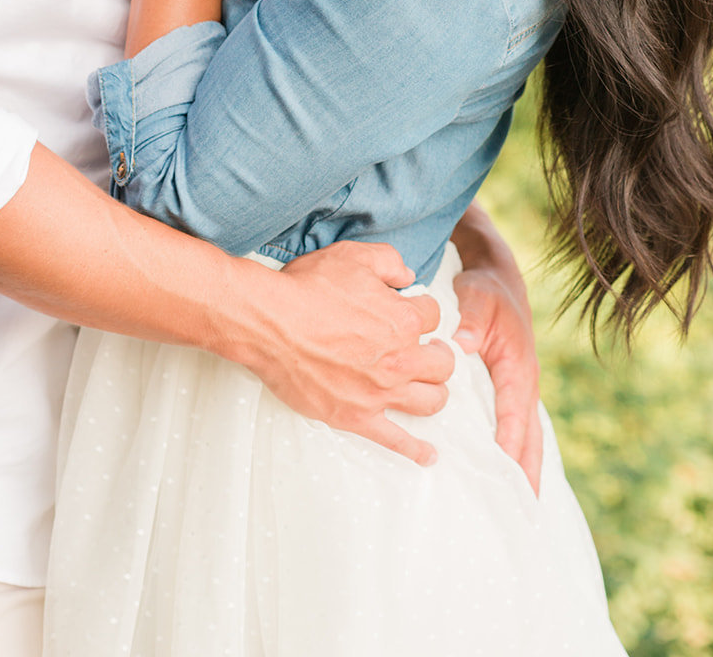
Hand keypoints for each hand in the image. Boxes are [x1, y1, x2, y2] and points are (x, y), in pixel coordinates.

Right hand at [244, 241, 453, 464]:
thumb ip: (389, 261)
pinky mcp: (357, 417)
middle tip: (425, 349)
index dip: (420, 308)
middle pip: (442, 364)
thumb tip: (409, 275)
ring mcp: (380, 392)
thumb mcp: (353, 256)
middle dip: (437, 352)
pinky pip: (396, 440)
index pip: (433, 316)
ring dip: (435, 390)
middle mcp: (399, 360)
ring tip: (426, 384)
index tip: (408, 309)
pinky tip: (429, 455)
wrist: (269, 323)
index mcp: (403, 320)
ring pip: (431, 400)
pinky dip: (416, 450)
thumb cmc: (307, 287)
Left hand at [452, 231, 541, 491]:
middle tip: (525, 512)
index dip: (509, 442)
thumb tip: (459, 345)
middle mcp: (523, 385)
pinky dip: (515, 453)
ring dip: (525, 470)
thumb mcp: (476, 298)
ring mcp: (519, 390)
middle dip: (528, 473)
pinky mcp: (509, 391)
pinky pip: (516, 428)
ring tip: (521, 509)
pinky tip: (503, 477)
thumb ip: (468, 321)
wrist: (498, 278)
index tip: (504, 471)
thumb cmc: (486, 291)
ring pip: (527, 438)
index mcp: (517, 368)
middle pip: (530, 437)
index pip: (514, 412)